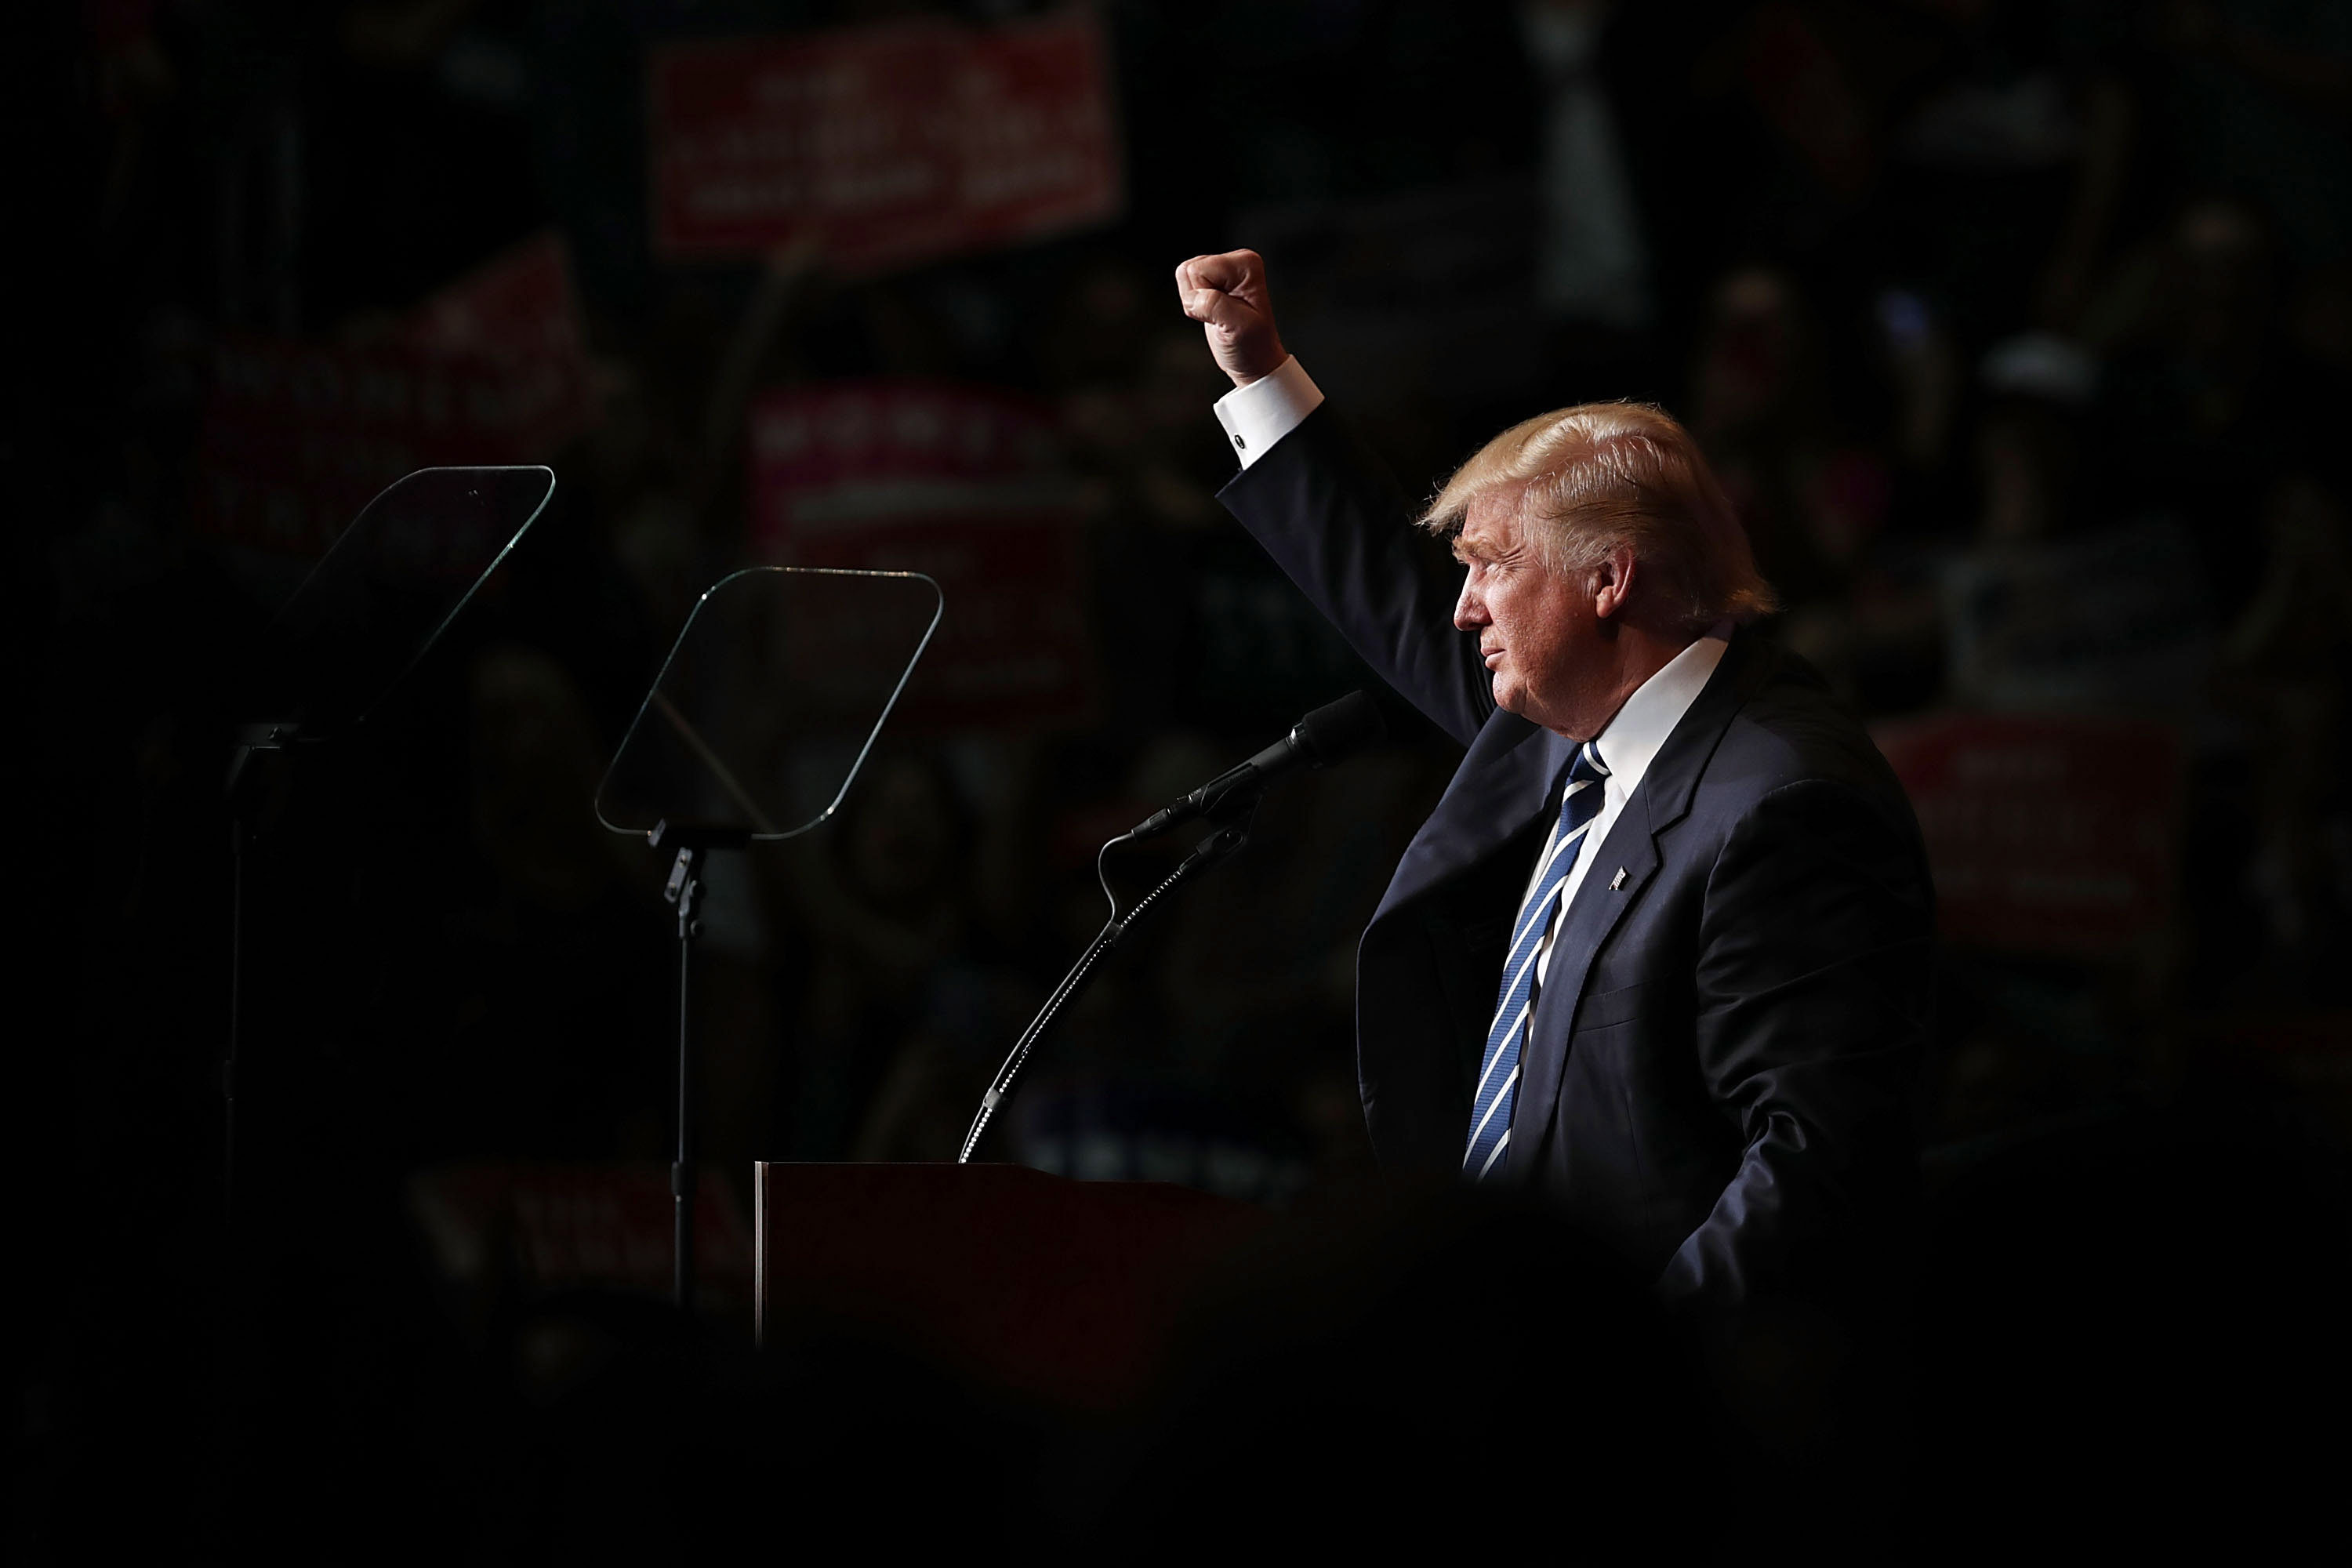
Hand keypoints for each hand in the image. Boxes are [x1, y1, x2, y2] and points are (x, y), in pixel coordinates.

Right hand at [1175, 249, 1287, 387]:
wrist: (1254, 361)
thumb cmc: (1253, 345)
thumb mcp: (1238, 327)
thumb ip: (1214, 305)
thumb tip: (1195, 296)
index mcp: (1246, 264)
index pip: (1198, 271)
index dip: (1204, 298)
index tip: (1225, 314)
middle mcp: (1235, 261)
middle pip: (1189, 270)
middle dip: (1197, 299)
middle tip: (1220, 317)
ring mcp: (1222, 270)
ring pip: (1184, 276)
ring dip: (1194, 303)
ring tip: (1218, 316)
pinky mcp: (1212, 281)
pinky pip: (1185, 285)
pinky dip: (1194, 305)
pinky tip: (1212, 314)